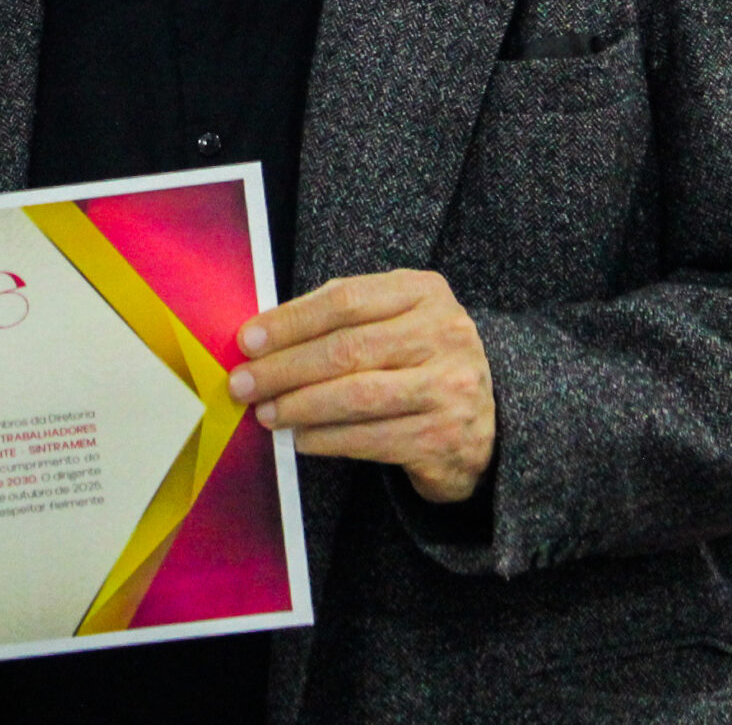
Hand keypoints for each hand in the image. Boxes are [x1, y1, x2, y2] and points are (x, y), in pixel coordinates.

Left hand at [227, 269, 493, 502]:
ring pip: (356, 396)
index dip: (290, 320)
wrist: (488, 423)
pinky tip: (300, 438)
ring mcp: (449, 387)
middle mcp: (444, 335)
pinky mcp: (444, 436)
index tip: (248, 340)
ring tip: (266, 413)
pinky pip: (370, 438)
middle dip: (284, 368)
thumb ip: (341, 318)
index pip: (345, 300)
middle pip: (347, 348)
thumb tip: (264, 337)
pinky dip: (326, 439)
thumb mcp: (394, 321)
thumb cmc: (419, 362)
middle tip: (243, 384)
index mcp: (424, 293)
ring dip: (300, 406)